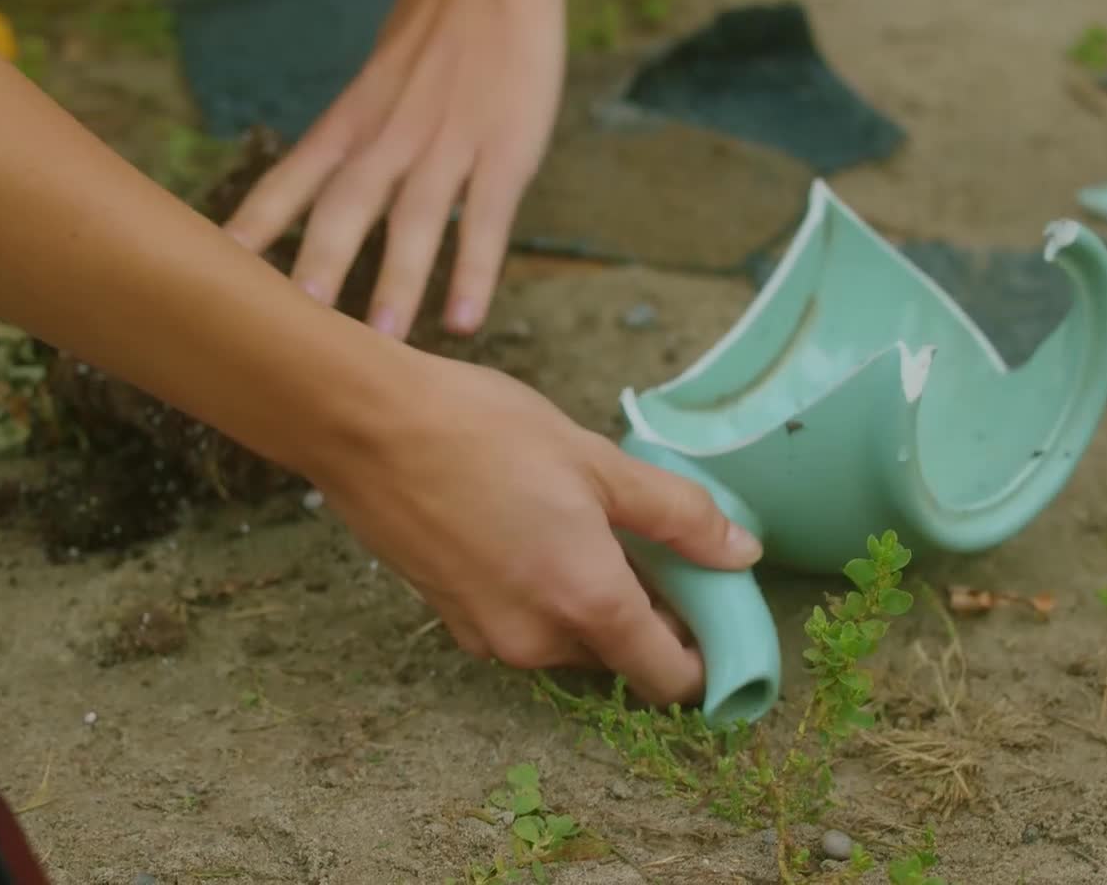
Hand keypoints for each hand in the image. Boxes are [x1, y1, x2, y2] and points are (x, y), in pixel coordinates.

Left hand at [221, 0, 565, 338]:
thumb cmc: (429, 29)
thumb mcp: (373, 81)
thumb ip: (350, 140)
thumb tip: (315, 201)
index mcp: (351, 121)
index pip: (289, 182)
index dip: (252, 232)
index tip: (215, 278)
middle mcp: (390, 137)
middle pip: (344, 209)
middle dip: (317, 269)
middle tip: (291, 330)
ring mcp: (449, 144)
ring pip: (414, 222)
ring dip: (395, 285)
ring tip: (378, 345)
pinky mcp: (507, 150)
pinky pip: (488, 220)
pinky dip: (474, 271)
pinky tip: (463, 321)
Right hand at [306, 352, 763, 705]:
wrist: (366, 426)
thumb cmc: (482, 432)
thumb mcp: (597, 462)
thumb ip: (678, 516)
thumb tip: (740, 552)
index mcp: (588, 604)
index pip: (668, 679)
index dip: (703, 655)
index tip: (711, 609)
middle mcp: (538, 640)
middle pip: (617, 652)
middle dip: (642, 608)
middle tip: (642, 533)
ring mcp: (488, 635)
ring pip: (566, 634)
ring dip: (585, 594)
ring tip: (575, 514)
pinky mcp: (449, 617)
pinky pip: (518, 619)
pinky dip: (536, 588)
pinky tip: (525, 522)